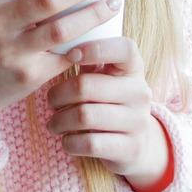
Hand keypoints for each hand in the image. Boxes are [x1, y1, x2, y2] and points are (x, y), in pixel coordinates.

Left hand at [45, 37, 169, 191]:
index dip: (95, 49)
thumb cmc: (109, 102)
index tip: (70, 55)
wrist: (137, 145)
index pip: (124, 49)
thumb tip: (57, 43)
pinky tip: (67, 140)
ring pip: (84, 116)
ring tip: (53, 123)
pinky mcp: (131, 148)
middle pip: (86, 86)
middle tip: (51, 102)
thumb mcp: (105, 78)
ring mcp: (138, 121)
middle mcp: (140, 92)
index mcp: (134, 68)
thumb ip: (88, 61)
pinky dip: (70, 142)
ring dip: (59, 121)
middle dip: (58, 95)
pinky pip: (90, 143)